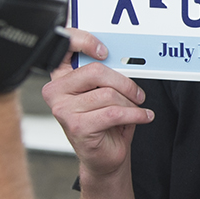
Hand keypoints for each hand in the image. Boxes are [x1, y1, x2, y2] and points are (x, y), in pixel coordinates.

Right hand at [42, 28, 153, 177]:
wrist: (102, 158)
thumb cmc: (102, 123)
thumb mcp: (102, 93)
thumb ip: (103, 75)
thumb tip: (123, 60)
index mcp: (60, 78)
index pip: (64, 47)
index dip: (84, 41)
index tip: (105, 51)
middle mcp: (56, 92)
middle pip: (96, 71)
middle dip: (124, 83)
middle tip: (137, 93)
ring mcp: (63, 110)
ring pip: (108, 94)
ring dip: (130, 103)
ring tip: (137, 108)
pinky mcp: (77, 126)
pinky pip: (114, 113)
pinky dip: (135, 114)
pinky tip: (143, 116)